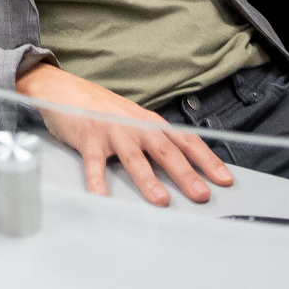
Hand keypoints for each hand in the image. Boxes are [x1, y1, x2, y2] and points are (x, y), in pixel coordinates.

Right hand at [14, 62, 234, 206]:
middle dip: (185, 173)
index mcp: (150, 123)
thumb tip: (181, 168)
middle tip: (201, 194)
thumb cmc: (101, 109)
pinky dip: (98, 180)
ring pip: (134, 157)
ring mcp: (112, 131)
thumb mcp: (133, 121)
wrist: (63, 88)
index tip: (225, 179)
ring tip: (161, 200)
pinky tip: (102, 196)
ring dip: (148, 179)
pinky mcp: (88, 137)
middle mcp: (135, 125)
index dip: (207, 160)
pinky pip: (94, 162)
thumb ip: (153, 141)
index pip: (186, 141)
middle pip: (166, 150)